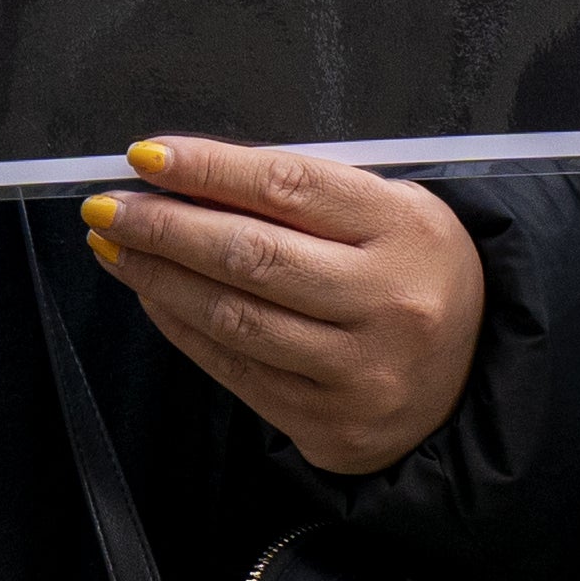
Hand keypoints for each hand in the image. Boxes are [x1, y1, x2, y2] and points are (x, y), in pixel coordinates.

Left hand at [86, 137, 488, 475]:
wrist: (471, 378)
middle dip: (165, 226)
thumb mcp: (391, 211)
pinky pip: (237, 370)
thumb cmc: (415, 271)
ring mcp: (356, 370)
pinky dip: (184, 329)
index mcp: (406, 228)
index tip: (146, 156)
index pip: (288, 186)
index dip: (210, 168)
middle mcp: (385, 301)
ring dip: (159, 279)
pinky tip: (153, 297)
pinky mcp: (329, 424)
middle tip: (107, 205)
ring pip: (235, 318)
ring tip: (115, 246)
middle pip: (251, 254)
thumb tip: (193, 179)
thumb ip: (307, 196)